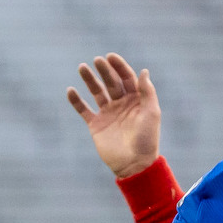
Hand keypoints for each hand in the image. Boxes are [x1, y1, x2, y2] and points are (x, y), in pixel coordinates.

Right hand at [66, 54, 160, 178]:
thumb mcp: (151, 113)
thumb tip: (143, 71)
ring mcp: (108, 114)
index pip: (126, 77)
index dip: (119, 66)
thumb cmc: (146, 139)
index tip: (110, 57)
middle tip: (97, 61)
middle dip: (104, 70)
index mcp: (136, 99)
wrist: (133, 164)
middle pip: (111, 82)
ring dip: (89, 80)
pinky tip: (70, 91)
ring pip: (96, 92)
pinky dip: (76, 101)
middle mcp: (121, 104)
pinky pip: (84, 110)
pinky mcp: (96, 125)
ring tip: (82, 67)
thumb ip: (147, 92)